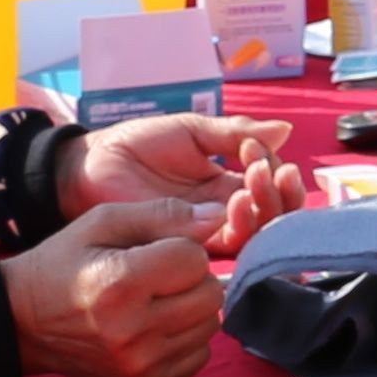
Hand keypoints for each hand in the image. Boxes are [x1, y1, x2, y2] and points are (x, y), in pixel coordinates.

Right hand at [4, 195, 223, 376]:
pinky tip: (154, 327)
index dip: (181, 248)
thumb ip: (163, 214)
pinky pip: (198, 357)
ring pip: (209, 326)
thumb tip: (220, 217)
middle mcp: (131, 331)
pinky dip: (185, 339)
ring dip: (191, 308)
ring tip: (155, 301)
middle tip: (159, 276)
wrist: (24, 322)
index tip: (154, 251)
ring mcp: (140, 365)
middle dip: (192, 278)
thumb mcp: (103, 221)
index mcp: (119, 284)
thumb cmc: (65, 262)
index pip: (194, 259)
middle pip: (210, 295)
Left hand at [64, 113, 294, 245]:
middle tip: (267, 172)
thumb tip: (286, 130)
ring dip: (265, 208)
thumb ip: (234, 133)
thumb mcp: (191, 131)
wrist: (90, 168)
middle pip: (274, 215)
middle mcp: (224, 212)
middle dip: (282, 195)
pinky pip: (231, 244)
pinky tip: (236, 204)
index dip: (277, 172)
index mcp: (227, 183)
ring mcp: (209, 231)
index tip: (258, 150)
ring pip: (259, 233)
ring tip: (252, 184)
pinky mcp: (191, 246)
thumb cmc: (136, 146)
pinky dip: (241, 224)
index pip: (271, 187)